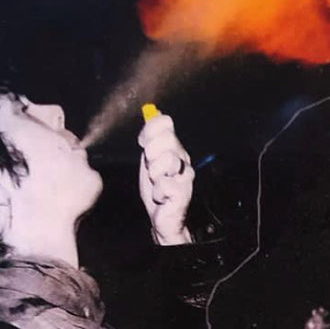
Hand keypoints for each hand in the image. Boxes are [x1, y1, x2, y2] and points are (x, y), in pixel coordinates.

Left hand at [139, 112, 194, 245]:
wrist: (161, 216)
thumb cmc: (155, 188)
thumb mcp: (149, 159)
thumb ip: (150, 138)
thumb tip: (153, 112)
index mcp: (174, 147)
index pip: (164, 123)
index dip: (149, 131)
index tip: (144, 144)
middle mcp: (183, 158)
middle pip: (167, 138)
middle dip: (152, 154)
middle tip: (152, 169)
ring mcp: (185, 176)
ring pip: (167, 160)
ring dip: (154, 174)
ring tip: (157, 183)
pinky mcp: (184, 193)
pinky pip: (164, 184)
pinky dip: (157, 192)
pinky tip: (162, 197)